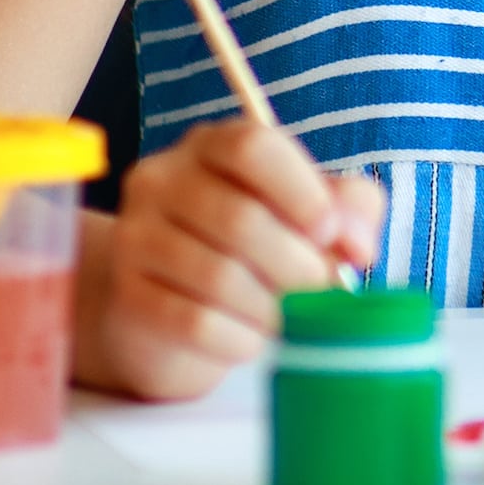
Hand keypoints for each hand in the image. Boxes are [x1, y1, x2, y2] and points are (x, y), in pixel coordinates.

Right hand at [76, 119, 383, 399]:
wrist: (173, 308)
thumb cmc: (254, 248)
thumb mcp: (307, 212)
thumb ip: (347, 209)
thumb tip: (355, 245)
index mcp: (211, 145)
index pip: (252, 147)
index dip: (302, 193)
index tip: (332, 234)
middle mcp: (161, 179)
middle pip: (240, 219)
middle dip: (299, 266)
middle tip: (323, 291)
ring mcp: (136, 236)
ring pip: (218, 277)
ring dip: (273, 308)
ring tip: (291, 318)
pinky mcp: (128, 295)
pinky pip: (194, 322)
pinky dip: (240, 338)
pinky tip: (254, 339)